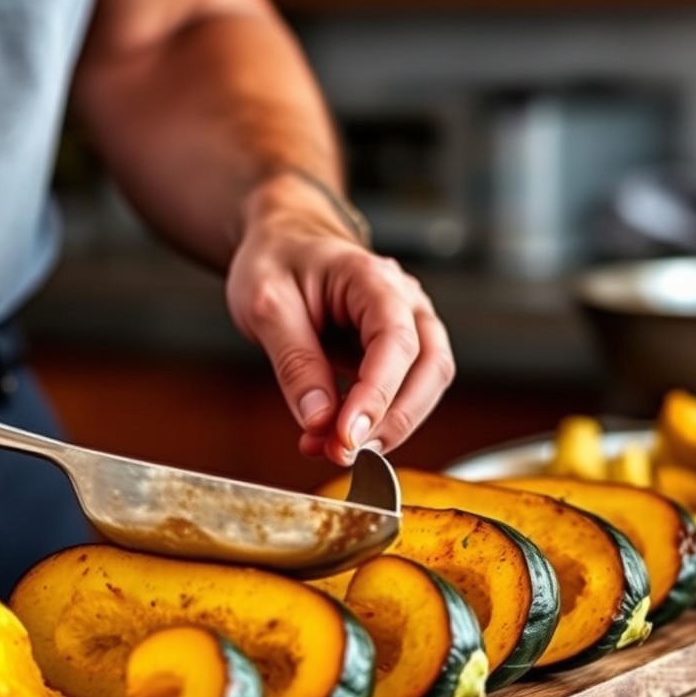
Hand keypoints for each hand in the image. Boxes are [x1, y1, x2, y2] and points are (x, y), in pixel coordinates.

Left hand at [226, 177, 455, 465]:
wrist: (285, 242)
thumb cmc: (276, 261)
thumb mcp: (266, 305)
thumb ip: (295, 362)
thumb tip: (320, 421)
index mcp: (374, 278)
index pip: (395, 341)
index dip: (377, 395)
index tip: (347, 436)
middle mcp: (407, 302)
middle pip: (429, 368)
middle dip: (391, 421)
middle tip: (342, 454)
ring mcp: (411, 326)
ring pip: (426, 386)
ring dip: (388, 427)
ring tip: (332, 450)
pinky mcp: (400, 352)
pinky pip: (403, 392)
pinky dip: (375, 422)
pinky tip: (332, 438)